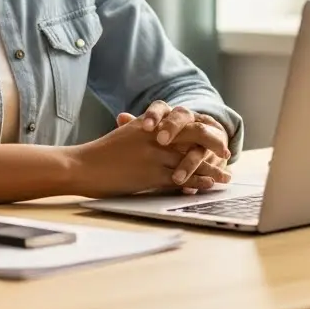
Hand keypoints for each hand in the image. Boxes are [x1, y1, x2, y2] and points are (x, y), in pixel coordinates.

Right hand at [67, 119, 230, 198]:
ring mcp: (154, 155)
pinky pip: (181, 178)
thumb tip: (154, 130)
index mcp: (149, 124)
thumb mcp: (125, 134)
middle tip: (226, 154)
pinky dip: (197, 182)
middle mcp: (155, 136)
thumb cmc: (100, 153)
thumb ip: (142, 131)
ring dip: (211, 169)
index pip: (183, 122)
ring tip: (225, 177)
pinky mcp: (151, 175)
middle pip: (193, 136)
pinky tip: (208, 186)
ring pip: (191, 160)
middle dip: (213, 145)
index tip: (214, 136)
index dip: (202, 129)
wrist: (82, 166)